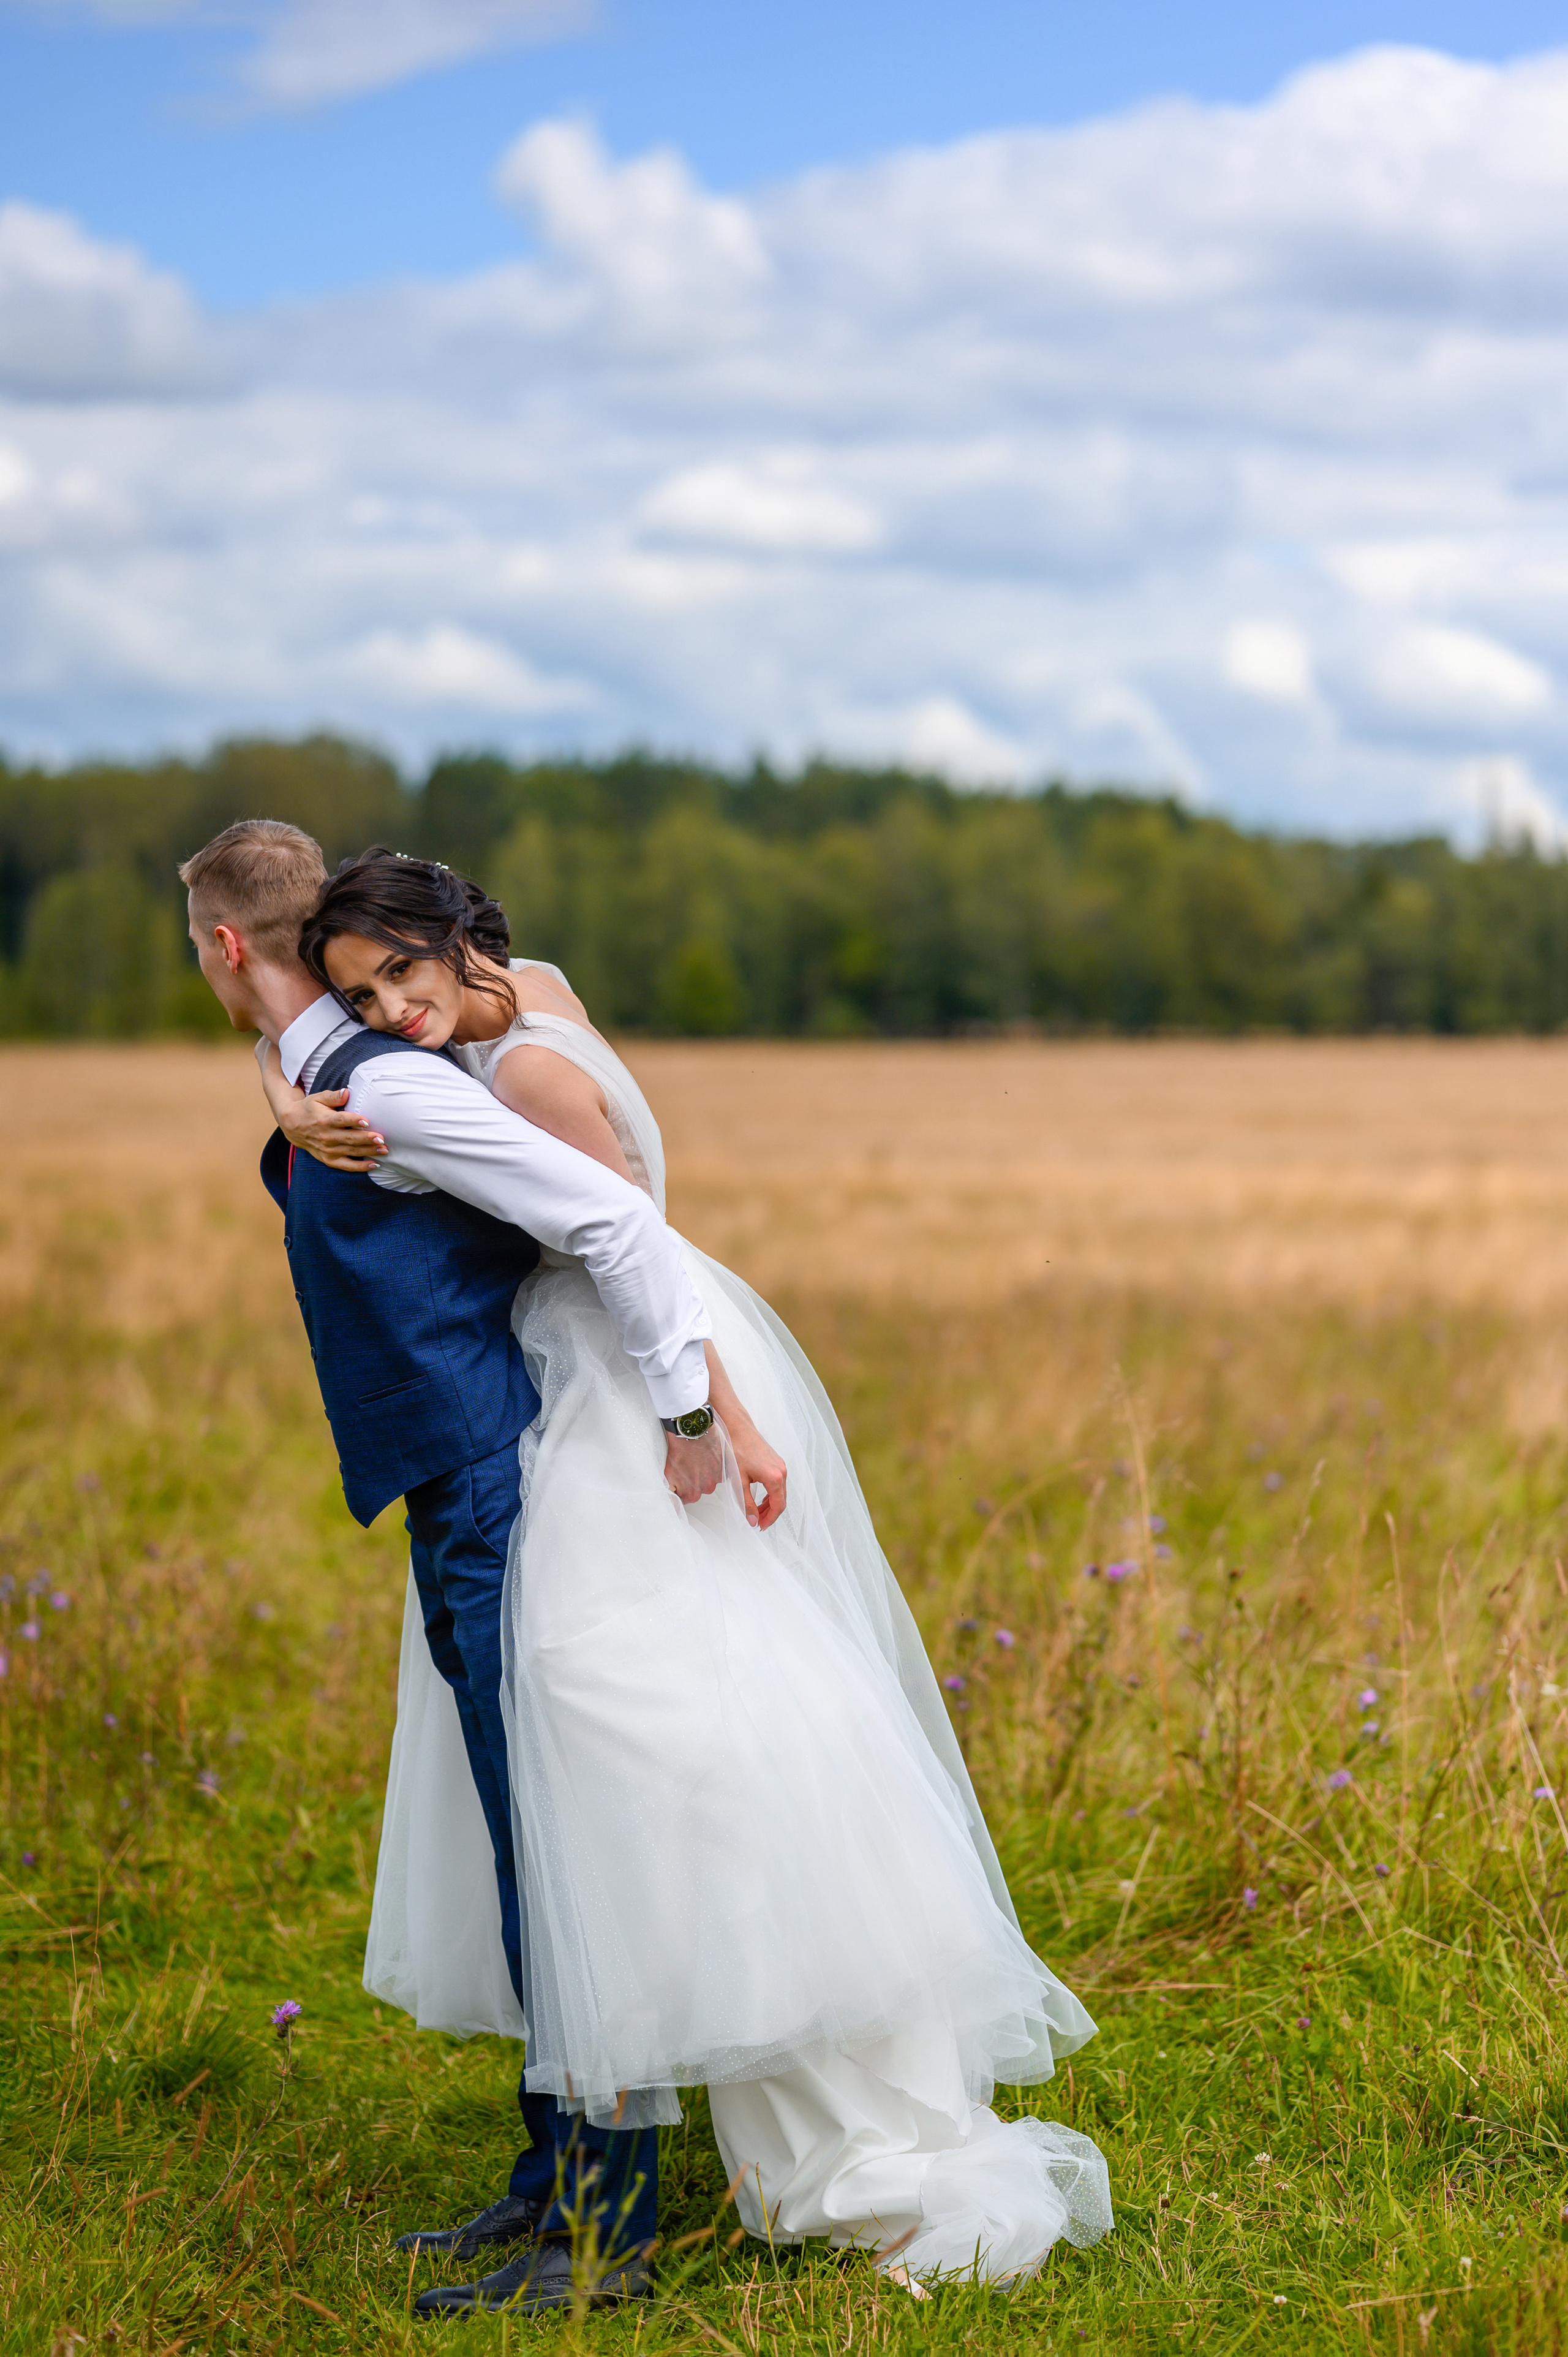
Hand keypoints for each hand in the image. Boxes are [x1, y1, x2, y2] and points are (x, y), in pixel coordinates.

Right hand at [280, 1087, 387, 1173]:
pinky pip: (346, 1165)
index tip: (367, 1121)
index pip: (341, 1120)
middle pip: (349, 1138)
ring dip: (368, 1152)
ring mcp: (328, 1150)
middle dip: (366, 1139)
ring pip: (351, 1152)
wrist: (292, 1125)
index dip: (353, 1121)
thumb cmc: (309, 1109)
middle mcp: (326, 1136)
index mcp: (324, 1120)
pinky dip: (360, 1167)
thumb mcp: (317, 1098)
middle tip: (382, 1138)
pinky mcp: (329, 1159)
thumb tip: (346, 1092)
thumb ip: (333, 1096)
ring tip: (384, 1150)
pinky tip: (375, 1164)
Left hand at [664, 1422, 724, 1503]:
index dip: (683, 1488)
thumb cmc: (680, 1450)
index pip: (686, 1498)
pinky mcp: (723, 1467)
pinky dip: (713, 1465)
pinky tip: (706, 1457)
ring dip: (705, 1472)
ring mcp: (716, 1478)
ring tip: (697, 1459)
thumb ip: (671, 1490)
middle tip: (688, 1466)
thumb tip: (672, 1500)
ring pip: (709, 1479)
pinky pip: (719, 1471)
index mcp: (691, 1494)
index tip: (682, 1480)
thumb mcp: (668, 1474)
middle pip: (699, 1489)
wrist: (692, 1433)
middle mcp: (705, 1489)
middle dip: (694, 1480)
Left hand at [724, 1415, 787, 1530]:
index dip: (770, 1519)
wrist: (738, 1427)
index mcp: (774, 1477)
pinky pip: (778, 1483)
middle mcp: (781, 1471)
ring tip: (757, 1512)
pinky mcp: (776, 1461)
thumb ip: (746, 1503)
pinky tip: (760, 1498)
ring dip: (770, 1504)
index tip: (760, 1526)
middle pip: (781, 1500)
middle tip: (757, 1522)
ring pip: (780, 1492)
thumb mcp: (739, 1481)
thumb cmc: (737, 1449)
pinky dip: (771, 1493)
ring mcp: (780, 1465)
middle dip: (770, 1514)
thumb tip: (752, 1520)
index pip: (778, 1506)